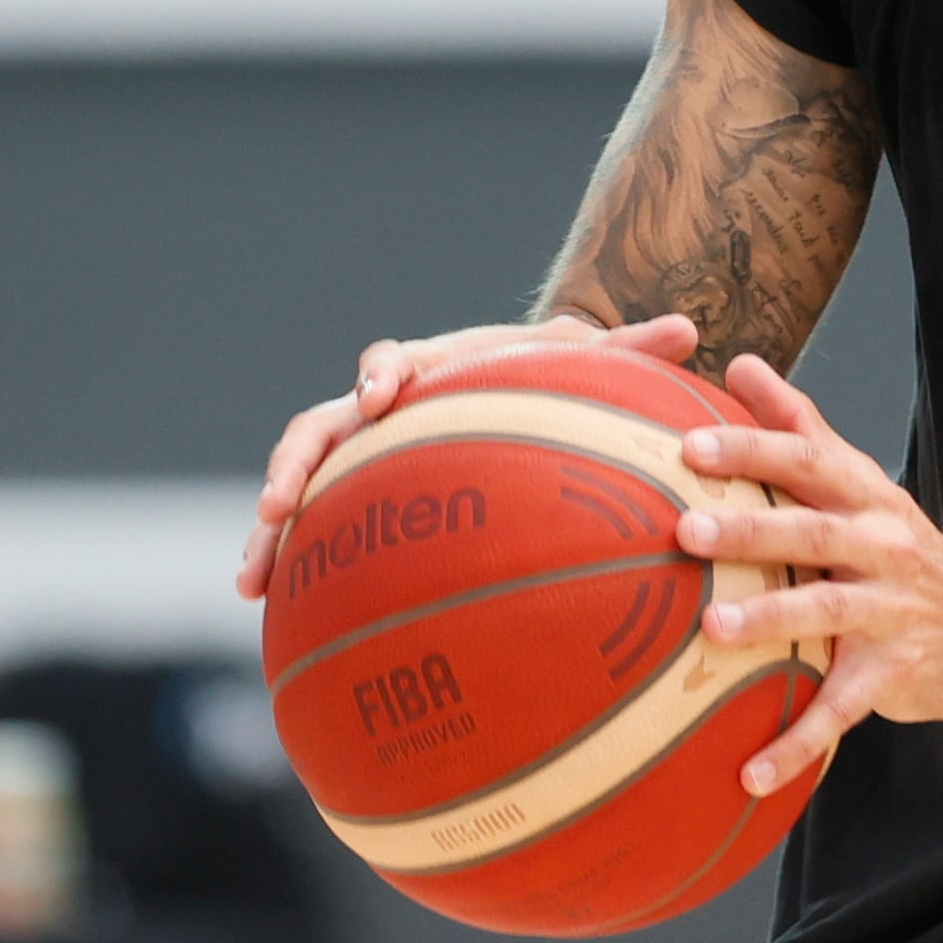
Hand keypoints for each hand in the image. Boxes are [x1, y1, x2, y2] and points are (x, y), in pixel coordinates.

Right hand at [237, 312, 701, 598]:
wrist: (498, 397)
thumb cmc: (541, 384)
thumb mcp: (578, 367)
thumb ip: (626, 351)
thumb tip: (692, 329)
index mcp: (423, 370)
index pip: (389, 363)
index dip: (378, 377)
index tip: (380, 397)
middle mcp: (374, 411)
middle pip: (316, 427)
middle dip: (295, 464)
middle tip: (280, 503)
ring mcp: (353, 456)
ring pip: (297, 482)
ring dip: (270, 526)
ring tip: (250, 579)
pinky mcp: (347, 501)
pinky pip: (308, 532)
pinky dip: (282, 565)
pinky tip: (263, 613)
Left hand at [674, 355, 942, 793]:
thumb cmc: (899, 549)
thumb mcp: (859, 481)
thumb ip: (799, 423)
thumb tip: (739, 363)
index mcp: (864, 497)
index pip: (805, 460)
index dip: (751, 449)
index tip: (689, 445)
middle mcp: (881, 548)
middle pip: (811, 533)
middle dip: (751, 531)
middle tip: (686, 530)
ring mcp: (891, 614)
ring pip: (827, 615)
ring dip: (769, 625)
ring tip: (711, 632)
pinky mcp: (894, 676)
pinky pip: (840, 713)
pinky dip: (795, 746)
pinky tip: (748, 772)